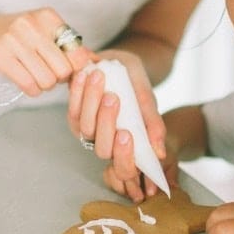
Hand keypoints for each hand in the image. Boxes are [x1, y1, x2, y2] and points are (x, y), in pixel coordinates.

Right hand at [0, 8, 91, 96]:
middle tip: (47, 74)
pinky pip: (28, 84)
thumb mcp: (42, 31)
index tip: (63, 69)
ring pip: (46, 79)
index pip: (76, 53)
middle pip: (63, 69)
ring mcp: (13, 39)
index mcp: (48, 17)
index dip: (73, 68)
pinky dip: (31, 90)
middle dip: (57, 79)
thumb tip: (98, 61)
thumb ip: (69, 46)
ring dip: (43, 86)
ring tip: (35, 77)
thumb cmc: (14, 35)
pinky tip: (26, 83)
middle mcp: (31, 24)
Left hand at [67, 49, 168, 201]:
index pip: (125, 169)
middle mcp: (108, 144)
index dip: (124, 158)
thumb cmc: (136, 86)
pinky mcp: (75, 117)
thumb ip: (153, 124)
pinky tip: (84, 75)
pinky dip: (78, 92)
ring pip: (86, 127)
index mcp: (129, 147)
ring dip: (91, 102)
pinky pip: (73, 110)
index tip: (127, 134)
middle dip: (106, 122)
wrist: (120, 64)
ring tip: (99, 77)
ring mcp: (90, 132)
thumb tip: (160, 154)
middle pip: (103, 148)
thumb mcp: (148, 100)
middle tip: (113, 97)